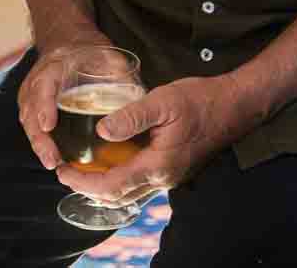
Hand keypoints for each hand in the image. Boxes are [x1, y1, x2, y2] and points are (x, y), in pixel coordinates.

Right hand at [16, 33, 112, 170]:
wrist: (69, 42)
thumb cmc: (87, 50)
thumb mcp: (104, 53)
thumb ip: (117, 70)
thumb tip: (135, 92)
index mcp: (54, 66)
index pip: (44, 85)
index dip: (44, 106)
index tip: (49, 125)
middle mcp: (38, 81)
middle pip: (31, 111)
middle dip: (40, 138)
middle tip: (52, 159)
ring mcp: (32, 95)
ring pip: (29, 122)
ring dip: (40, 145)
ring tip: (53, 164)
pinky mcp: (34, 107)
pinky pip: (33, 127)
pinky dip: (42, 144)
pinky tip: (55, 160)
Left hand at [52, 74, 256, 205]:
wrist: (234, 106)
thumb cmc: (200, 100)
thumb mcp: (163, 101)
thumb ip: (131, 117)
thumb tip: (101, 131)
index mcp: (158, 165)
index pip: (112, 186)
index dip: (83, 183)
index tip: (62, 171)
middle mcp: (163, 178)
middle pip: (118, 196)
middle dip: (88, 188)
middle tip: (66, 171)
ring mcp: (170, 176)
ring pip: (129, 192)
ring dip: (103, 185)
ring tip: (83, 168)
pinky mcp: (174, 168)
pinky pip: (140, 182)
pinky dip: (119, 177)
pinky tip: (111, 159)